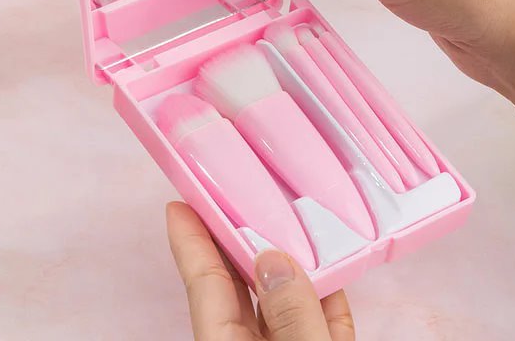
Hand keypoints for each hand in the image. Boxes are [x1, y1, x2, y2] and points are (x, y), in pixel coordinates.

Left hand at [167, 202, 354, 339]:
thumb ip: (292, 316)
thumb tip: (274, 259)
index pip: (205, 285)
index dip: (190, 241)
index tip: (179, 204)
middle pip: (240, 286)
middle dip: (240, 239)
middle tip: (238, 194)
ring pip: (281, 302)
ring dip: (290, 264)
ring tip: (292, 220)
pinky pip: (318, 321)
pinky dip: (326, 295)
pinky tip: (335, 268)